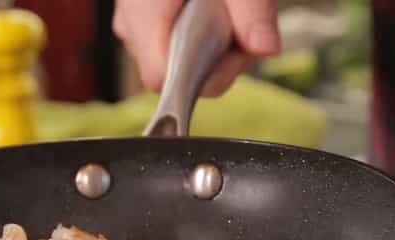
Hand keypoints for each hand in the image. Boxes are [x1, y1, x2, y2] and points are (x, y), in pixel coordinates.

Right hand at [113, 0, 279, 96]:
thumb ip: (251, 9)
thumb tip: (264, 48)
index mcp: (144, 11)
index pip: (163, 77)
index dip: (203, 76)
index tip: (234, 53)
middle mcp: (130, 22)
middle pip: (173, 71)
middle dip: (214, 59)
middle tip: (240, 22)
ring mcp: (131, 21)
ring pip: (172, 59)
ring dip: (208, 45)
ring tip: (225, 8)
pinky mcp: (139, 17)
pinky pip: (167, 42)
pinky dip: (196, 32)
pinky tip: (210, 8)